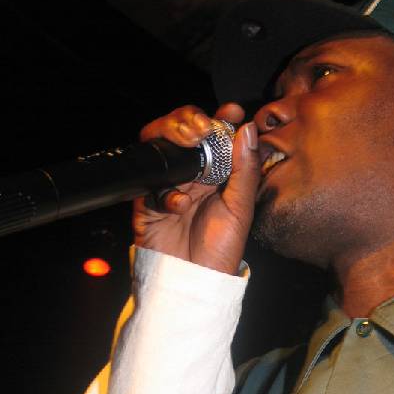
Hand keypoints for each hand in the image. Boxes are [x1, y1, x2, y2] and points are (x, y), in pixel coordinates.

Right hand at [133, 103, 259, 274]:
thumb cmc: (220, 249)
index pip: (214, 133)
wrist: (195, 281)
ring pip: (159, 146)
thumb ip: (245, 169)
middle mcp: (191, 174)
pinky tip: (180, 205)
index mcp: (216, 172)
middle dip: (187, 120)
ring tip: (189, 145)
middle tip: (200, 128)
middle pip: (180, 131)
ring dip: (171, 139)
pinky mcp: (147, 203)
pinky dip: (166, 192)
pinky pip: (149, 184)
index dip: (220, 118)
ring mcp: (167, 185)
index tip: (231, 112)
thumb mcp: (240, 208)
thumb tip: (247, 127)